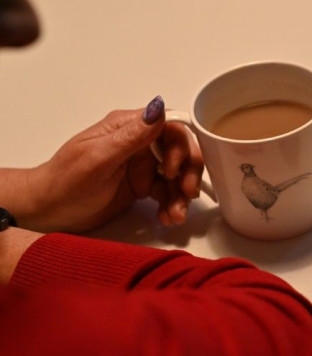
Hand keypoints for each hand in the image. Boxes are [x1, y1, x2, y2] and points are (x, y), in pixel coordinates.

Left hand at [23, 96, 203, 231]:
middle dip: (188, 173)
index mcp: (127, 128)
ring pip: (177, 175)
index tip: (172, 171)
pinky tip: (167, 217)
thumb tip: (159, 107)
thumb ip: (131, 135)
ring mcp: (141, 166)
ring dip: (182, 195)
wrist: (49, 211)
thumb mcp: (99, 158)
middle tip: (186, 194)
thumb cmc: (66, 182)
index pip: (170, 128)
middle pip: (180, 152)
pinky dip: (173, 205)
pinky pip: (168, 192)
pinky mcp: (142, 186)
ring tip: (175, 216)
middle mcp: (138, 144)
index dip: (181, 149)